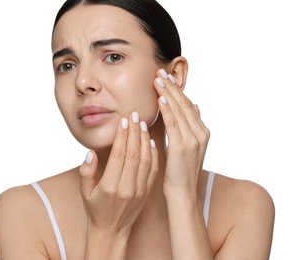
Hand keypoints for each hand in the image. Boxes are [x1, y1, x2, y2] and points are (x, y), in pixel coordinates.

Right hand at [78, 112, 158, 236]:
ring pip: (146, 159)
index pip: (119, 155)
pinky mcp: (147, 191)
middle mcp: (127, 187)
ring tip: (142, 123)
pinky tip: (151, 141)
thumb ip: (86, 172)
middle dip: (135, 131)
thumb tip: (90, 153)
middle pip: (134, 153)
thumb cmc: (95, 209)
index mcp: (110, 186)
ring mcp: (139, 189)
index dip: (122, 136)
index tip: (123, 120)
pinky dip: (154, 154)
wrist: (112, 231)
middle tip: (135, 114)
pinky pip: (153, 169)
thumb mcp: (84, 192)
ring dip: (145, 139)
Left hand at [154, 69, 209, 197]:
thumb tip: (194, 106)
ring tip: (158, 80)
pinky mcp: (182, 147)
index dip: (177, 91)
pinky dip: (167, 110)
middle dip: (172, 87)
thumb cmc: (182, 170)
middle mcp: (201, 133)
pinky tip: (160, 99)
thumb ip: (192, 125)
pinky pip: (174, 124)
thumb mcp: (190, 145)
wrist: (183, 193)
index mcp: (203, 132)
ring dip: (168, 94)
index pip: (189, 105)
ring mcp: (193, 140)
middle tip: (161, 72)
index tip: (167, 78)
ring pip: (179, 111)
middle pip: (185, 104)